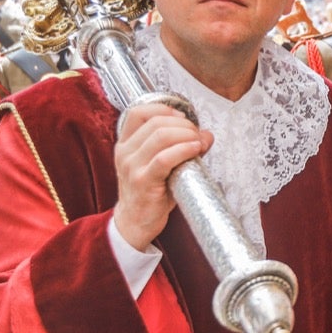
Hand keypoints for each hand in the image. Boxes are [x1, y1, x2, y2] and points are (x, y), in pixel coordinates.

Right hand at [112, 102, 213, 250]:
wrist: (135, 222)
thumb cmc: (150, 192)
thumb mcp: (159, 164)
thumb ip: (179, 146)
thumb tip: (206, 134)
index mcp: (125, 144)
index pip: (138, 113)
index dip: (164, 110)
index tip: (182, 118)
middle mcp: (125, 152)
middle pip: (156, 123)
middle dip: (183, 124)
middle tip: (197, 134)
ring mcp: (132, 167)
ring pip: (161, 136)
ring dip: (186, 135)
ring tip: (199, 142)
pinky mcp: (143, 182)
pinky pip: (164, 158)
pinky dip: (184, 150)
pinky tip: (195, 150)